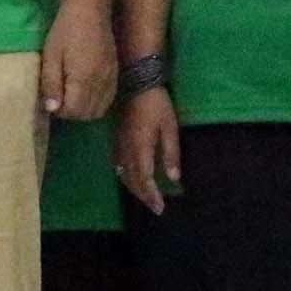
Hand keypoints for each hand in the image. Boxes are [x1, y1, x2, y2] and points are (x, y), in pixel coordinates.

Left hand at [41, 0, 115, 119]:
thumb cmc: (65, 32)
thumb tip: (51, 109)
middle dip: (71, 113)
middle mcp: (100, 82)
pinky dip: (97, 103)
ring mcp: (110, 78)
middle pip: (87, 114)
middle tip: (59, 99)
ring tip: (70, 96)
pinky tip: (84, 93)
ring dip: (84, 110)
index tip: (51, 99)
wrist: (89, 11)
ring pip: (100, 109)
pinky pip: (109, 98)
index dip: (59, 111)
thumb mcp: (50, 57)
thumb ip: (51, 84)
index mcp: (83, 79)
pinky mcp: (115, 73)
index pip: (73, 111)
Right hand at [115, 86, 181, 213]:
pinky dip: (125, 176)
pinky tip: (130, 177)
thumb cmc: (157, 105)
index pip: (144, 179)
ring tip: (144, 197)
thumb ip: (171, 153)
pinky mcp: (116, 139)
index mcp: (140, 149)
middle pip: (131, 180)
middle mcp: (126, 150)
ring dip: (133, 188)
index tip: (160, 208)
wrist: (135, 83)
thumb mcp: (170, 128)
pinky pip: (117, 164)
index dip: (151, 195)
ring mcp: (118, 144)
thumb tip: (174, 178)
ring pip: (122, 174)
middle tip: (155, 208)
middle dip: (143, 196)